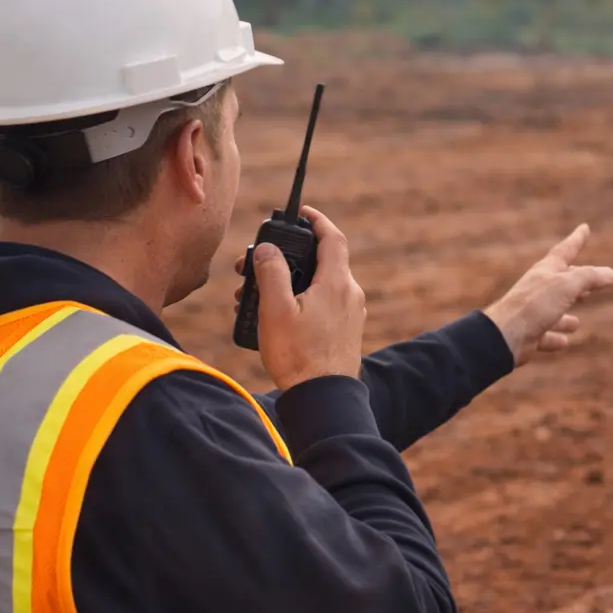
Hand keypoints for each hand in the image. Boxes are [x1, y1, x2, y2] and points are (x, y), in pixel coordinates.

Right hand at [237, 205, 364, 389]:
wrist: (323, 399)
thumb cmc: (298, 356)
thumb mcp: (275, 310)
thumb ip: (270, 273)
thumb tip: (266, 249)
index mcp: (336, 283)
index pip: (332, 237)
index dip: (317, 220)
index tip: (302, 213)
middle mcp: (350, 294)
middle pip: (322, 261)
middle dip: (292, 257)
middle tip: (261, 263)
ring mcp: (351, 314)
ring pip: (321, 285)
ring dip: (293, 282)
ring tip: (260, 297)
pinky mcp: (347, 332)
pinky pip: (325, 305)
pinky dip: (303, 301)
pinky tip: (280, 317)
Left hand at [483, 224, 612, 366]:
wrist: (504, 335)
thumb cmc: (534, 306)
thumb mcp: (567, 286)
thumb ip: (589, 278)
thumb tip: (609, 273)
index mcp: (546, 272)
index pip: (565, 251)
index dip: (576, 239)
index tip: (584, 227)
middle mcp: (538, 290)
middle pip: (561, 283)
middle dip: (577, 282)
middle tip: (591, 282)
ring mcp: (532, 313)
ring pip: (553, 312)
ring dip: (565, 316)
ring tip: (576, 322)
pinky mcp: (529, 335)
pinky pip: (546, 336)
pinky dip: (556, 337)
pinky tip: (564, 341)